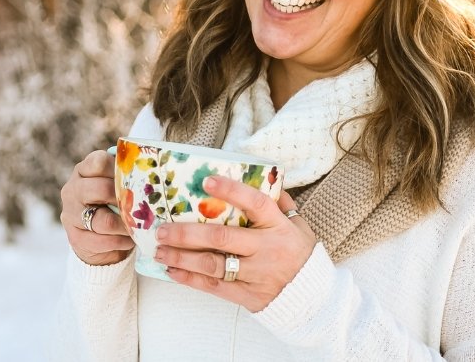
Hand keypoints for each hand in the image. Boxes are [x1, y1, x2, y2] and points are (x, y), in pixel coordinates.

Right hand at [60, 149, 135, 265]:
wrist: (95, 235)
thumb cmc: (110, 202)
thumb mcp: (114, 183)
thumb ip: (125, 175)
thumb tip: (150, 171)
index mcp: (82, 171)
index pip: (99, 162)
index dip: (119, 170)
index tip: (134, 179)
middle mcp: (72, 190)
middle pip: (102, 189)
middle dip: (125, 199)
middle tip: (140, 205)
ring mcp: (71, 214)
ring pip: (105, 221)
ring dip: (126, 225)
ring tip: (139, 226)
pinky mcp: (76, 238)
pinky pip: (104, 241)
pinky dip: (122, 241)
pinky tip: (131, 239)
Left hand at [152, 175, 316, 311]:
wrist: (315, 298)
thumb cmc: (301, 254)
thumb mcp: (298, 224)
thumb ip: (278, 201)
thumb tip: (260, 175)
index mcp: (279, 226)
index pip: (255, 203)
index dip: (231, 191)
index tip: (207, 181)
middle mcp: (267, 249)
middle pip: (223, 238)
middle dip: (188, 233)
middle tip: (163, 227)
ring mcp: (257, 275)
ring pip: (213, 264)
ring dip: (182, 256)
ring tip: (160, 249)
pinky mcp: (248, 296)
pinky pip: (215, 287)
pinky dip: (191, 279)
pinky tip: (172, 270)